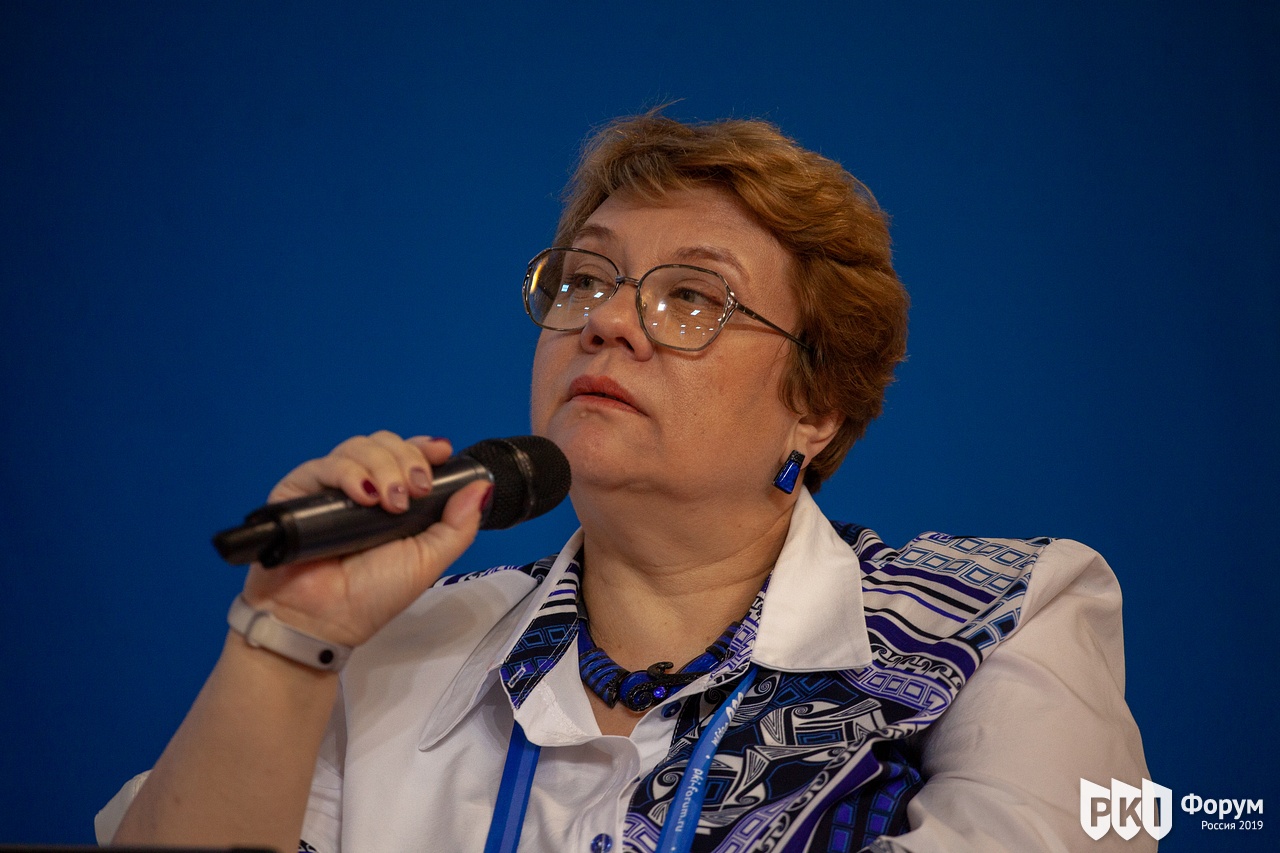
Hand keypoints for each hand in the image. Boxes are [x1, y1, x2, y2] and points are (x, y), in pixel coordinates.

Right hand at [240, 431, 489, 647]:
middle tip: (416, 491)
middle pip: (386, 444)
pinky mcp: (299, 490)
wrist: (326, 620)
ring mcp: (330, 487)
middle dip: (407, 461)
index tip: (441, 453)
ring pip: (359, 447)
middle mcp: (362, 488)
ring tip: (390, 503)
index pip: (407, 455)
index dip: (423, 448)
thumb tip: (482, 487)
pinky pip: (325, 464)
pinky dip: (349, 474)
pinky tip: (362, 497)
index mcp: (393, 499)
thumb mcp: (428, 559)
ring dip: (383, 468)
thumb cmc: (372, 595)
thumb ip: (458, 525)